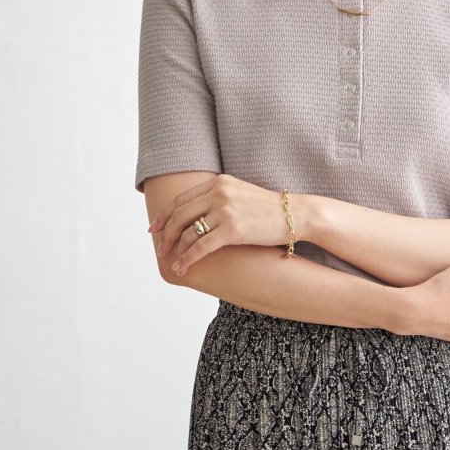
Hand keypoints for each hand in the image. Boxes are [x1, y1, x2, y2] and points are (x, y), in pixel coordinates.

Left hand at [148, 174, 294, 276]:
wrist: (295, 214)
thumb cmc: (269, 209)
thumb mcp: (240, 193)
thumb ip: (219, 197)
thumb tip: (198, 213)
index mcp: (218, 183)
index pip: (182, 199)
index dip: (165, 215)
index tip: (155, 228)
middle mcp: (218, 193)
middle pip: (179, 214)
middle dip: (165, 233)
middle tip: (159, 248)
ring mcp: (225, 210)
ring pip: (187, 231)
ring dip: (175, 248)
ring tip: (170, 260)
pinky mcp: (232, 229)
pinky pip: (201, 246)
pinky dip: (188, 258)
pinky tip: (182, 267)